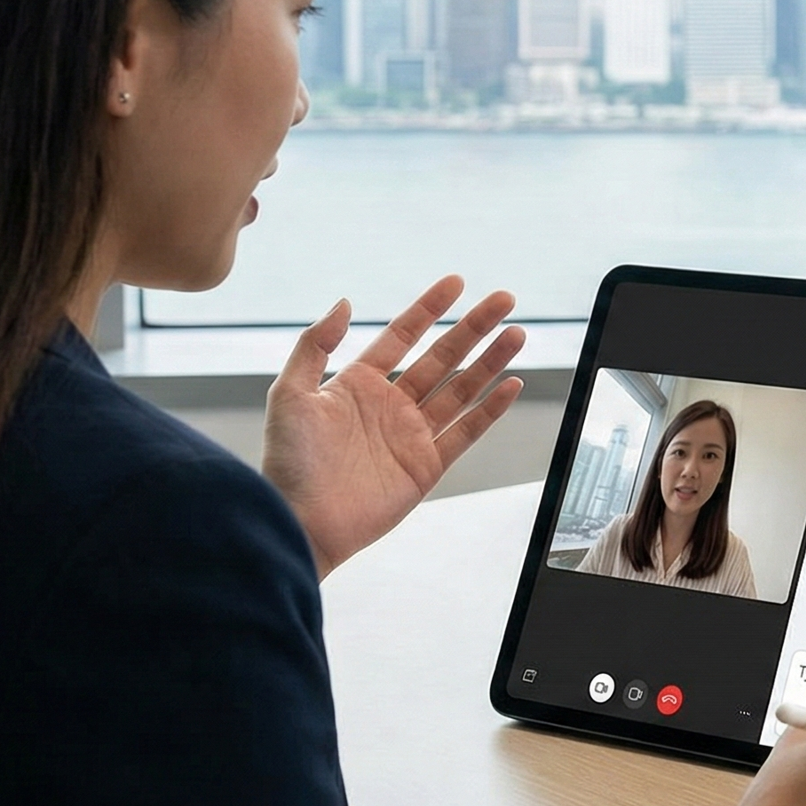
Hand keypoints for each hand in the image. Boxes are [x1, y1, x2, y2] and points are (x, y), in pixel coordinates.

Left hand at [262, 275, 524, 574]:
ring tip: (517, 334)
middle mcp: (389, 405)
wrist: (300, 522)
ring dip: (490, 361)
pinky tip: (511, 385)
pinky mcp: (426, 467)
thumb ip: (315, 345)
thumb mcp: (290, 393)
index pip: (402, 336)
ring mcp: (410, 436)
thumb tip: (344, 303)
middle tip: (504, 300)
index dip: (429, 308)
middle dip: (474, 327)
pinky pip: (466, 432)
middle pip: (442, 357)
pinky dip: (491, 410)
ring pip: (461, 389)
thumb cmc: (288, 463)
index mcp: (357, 384)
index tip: (456, 283)